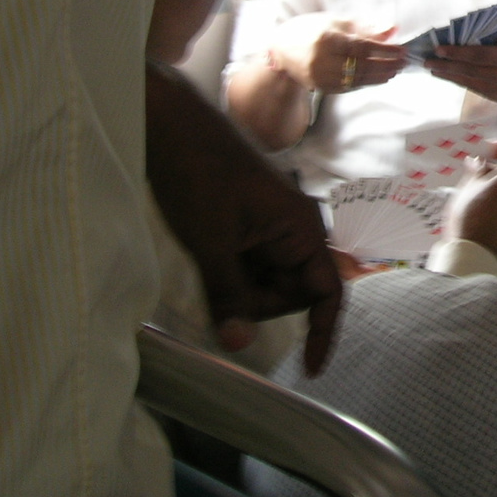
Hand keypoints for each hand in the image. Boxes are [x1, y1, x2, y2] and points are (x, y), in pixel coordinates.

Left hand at [146, 61, 341, 373]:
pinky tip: (206, 255)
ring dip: (238, 286)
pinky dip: (229, 273)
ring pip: (265, 281)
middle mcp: (296, 228)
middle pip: (291, 292)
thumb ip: (229, 295)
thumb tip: (238, 345)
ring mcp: (272, 225)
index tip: (310, 370)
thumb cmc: (199, 173)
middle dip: (258, 302)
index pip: (327, 292)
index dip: (322, 332)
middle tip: (219, 282)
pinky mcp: (249, 224)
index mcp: (302, 229)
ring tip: (207, 257)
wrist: (170, 126)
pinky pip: (248, 264)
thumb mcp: (211, 241)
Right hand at [271, 18, 406, 94]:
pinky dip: (368, 82)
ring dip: (380, 75)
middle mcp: (323, 59)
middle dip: (386, 64)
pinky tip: (381, 78)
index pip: (362, 47)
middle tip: (403, 62)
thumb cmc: (310, 29)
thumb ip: (364, 27)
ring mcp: (321, 76)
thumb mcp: (335, 21)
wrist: (280, 50)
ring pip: (357, 79)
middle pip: (362, 65)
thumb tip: (393, 30)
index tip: (402, 50)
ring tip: (396, 70)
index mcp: (326, 38)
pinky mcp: (322, 87)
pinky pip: (350, 86)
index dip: (385, 50)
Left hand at [426, 31, 496, 103]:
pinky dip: (466, 83)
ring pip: (473, 84)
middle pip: (471, 72)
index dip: (456, 53)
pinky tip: (454, 78)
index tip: (438, 49)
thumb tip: (462, 42)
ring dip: (452, 78)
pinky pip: (482, 91)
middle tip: (427, 62)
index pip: (477, 56)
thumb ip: (493, 42)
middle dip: (447, 67)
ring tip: (436, 71)